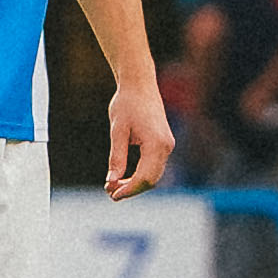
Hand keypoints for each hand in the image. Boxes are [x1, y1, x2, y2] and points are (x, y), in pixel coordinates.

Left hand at [103, 78, 173, 199]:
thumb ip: (117, 157)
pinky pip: (154, 166)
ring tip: (114, 186)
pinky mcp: (164, 143)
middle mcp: (166, 146)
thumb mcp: (117, 130)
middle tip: (110, 192)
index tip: (111, 194)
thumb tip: (111, 182)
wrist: (139, 83)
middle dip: (131, 189)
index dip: (128, 190)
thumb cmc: (126, 103)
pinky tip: (125, 177)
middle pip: (151, 180)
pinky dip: (141, 174)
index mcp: (156, 143)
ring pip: (154, 175)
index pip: (144, 177)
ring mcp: (167, 145)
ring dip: (136, 183)